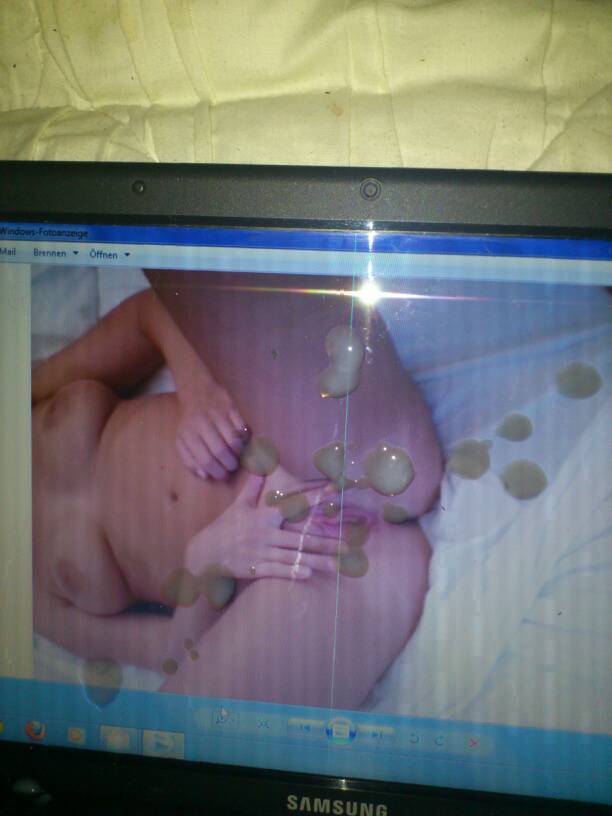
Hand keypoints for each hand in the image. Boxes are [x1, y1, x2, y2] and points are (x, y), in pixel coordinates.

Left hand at [176, 380, 248, 479]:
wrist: (197, 390)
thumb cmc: (190, 420)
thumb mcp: (183, 440)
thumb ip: (190, 459)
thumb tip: (205, 476)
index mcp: (188, 435)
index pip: (205, 460)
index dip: (217, 472)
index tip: (223, 476)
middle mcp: (202, 424)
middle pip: (221, 452)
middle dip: (230, 465)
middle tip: (232, 468)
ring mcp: (218, 415)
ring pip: (234, 441)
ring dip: (238, 454)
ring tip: (237, 457)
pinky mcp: (231, 407)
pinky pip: (243, 428)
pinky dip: (245, 439)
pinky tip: (242, 442)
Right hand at [185, 474, 342, 580]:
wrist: (204, 554)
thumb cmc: (225, 528)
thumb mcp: (239, 505)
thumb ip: (253, 486)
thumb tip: (260, 464)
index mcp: (264, 517)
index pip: (293, 505)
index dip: (314, 498)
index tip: (334, 492)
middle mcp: (265, 534)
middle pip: (300, 537)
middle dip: (326, 541)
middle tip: (348, 544)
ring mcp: (261, 552)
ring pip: (294, 556)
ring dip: (318, 560)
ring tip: (338, 564)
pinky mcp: (256, 569)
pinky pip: (278, 571)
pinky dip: (293, 571)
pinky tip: (310, 574)